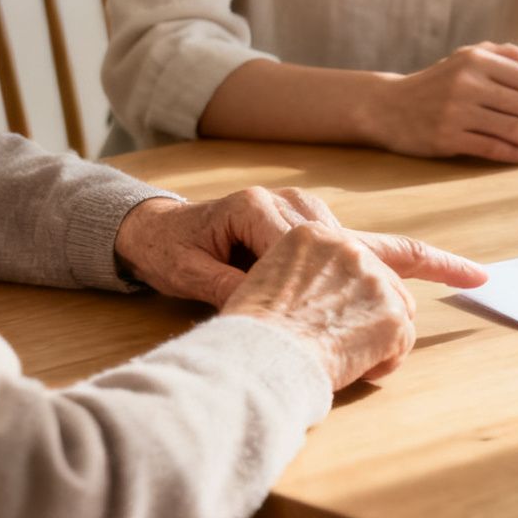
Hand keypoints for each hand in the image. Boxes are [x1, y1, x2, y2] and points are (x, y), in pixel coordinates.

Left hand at [115, 187, 344, 308]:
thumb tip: (266, 314)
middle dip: (337, 277)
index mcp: (251, 206)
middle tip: (352, 314)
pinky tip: (353, 287)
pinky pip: (333, 239)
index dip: (310, 284)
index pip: (297, 247)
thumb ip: (227, 288)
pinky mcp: (304, 214)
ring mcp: (296, 202)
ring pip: (337, 239)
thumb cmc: (168, 250)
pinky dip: (341, 263)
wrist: (159, 229)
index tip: (318, 319)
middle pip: (326, 240)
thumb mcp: (188, 274)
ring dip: (344, 270)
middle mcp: (280, 197)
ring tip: (358, 303)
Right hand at [222, 222, 488, 387]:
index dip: (436, 262)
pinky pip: (400, 340)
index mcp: (312, 232)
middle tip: (358, 342)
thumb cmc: (236, 316)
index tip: (477, 275)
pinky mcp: (384, 306)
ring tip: (331, 355)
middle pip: (390, 287)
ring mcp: (366, 271)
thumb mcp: (264, 282)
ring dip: (375, 342)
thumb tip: (343, 301)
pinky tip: (349, 368)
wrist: (226, 332)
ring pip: (396, 313)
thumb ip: (310, 280)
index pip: (383, 245)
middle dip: (382, 320)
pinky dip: (382, 361)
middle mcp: (342, 242)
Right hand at [371, 43, 517, 164]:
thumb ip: (508, 57)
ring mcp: (457, 110)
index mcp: (479, 61)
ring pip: (514, 129)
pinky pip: (491, 147)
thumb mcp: (469, 59)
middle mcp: (469, 83)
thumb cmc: (437, 82)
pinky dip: (517, 154)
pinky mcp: (446, 136)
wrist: (388, 106)